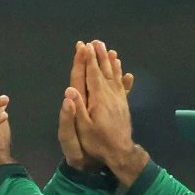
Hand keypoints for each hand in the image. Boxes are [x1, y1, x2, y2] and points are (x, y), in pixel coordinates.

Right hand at [71, 40, 148, 184]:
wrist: (121, 153)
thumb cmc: (97, 142)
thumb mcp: (83, 129)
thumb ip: (76, 109)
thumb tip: (69, 90)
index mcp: (97, 98)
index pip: (90, 74)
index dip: (86, 59)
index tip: (83, 46)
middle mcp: (109, 94)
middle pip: (103, 71)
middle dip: (98, 56)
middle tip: (95, 42)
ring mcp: (118, 99)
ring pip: (114, 75)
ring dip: (110, 62)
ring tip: (109, 50)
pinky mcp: (124, 105)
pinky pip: (122, 86)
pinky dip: (122, 76)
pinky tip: (125, 71)